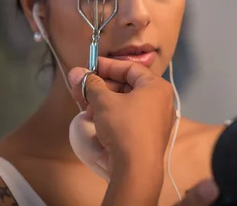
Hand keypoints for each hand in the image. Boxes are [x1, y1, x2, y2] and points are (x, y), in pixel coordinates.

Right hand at [67, 57, 174, 173]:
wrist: (137, 169)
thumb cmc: (124, 127)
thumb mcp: (104, 101)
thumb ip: (90, 84)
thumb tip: (75, 71)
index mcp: (156, 87)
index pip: (129, 68)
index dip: (107, 66)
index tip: (88, 67)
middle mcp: (161, 101)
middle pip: (127, 85)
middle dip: (101, 87)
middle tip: (81, 90)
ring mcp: (156, 120)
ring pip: (126, 102)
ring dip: (104, 102)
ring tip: (86, 108)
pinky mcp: (149, 136)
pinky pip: (129, 117)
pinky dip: (113, 115)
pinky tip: (96, 120)